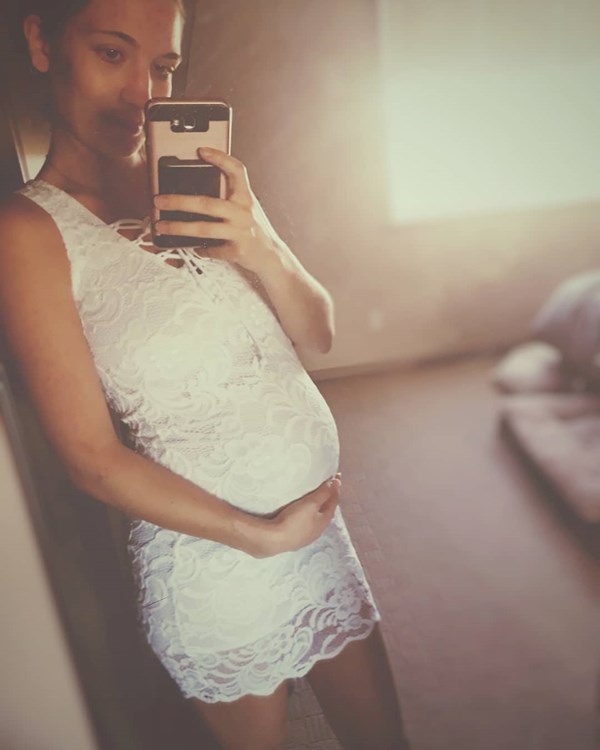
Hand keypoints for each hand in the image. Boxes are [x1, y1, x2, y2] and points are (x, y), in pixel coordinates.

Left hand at [153, 147, 283, 274]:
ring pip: (204, 228)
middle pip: (207, 203)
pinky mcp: (237, 250)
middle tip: (159, 200)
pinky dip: (200, 249)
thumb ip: (228, 198)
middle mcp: (244, 212)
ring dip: (178, 228)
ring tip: (161, 226)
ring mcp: (240, 231)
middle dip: (179, 202)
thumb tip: (193, 192)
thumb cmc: (252, 230)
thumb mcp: (245, 209)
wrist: (270, 256)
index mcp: (246, 197)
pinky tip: (194, 248)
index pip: (237, 171)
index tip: (201, 150)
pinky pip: (211, 249)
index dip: (220, 158)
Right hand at [256, 473, 341, 557]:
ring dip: (320, 507)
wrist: (276, 539)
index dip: (336, 488)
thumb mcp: (311, 503)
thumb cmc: (295, 520)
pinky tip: (306, 514)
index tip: (337, 476)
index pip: (334, 500)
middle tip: (330, 486)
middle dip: (329, 498)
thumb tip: (334, 483)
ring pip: (318, 518)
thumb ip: (323, 493)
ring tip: (318, 499)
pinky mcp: (298, 538)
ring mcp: (308, 535)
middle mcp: (319, 529)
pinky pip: (309, 523)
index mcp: (325, 519)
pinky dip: (311, 515)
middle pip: (327, 510)